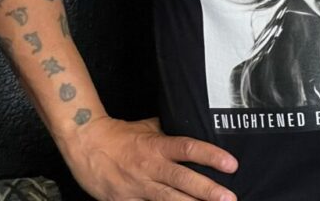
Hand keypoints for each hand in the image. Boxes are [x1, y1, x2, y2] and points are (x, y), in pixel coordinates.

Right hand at [60, 116, 237, 200]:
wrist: (87, 145)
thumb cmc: (121, 135)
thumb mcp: (148, 127)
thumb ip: (170, 132)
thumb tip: (193, 129)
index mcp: (158, 146)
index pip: (189, 149)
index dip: (211, 156)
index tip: (231, 164)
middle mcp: (151, 168)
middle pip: (183, 180)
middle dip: (208, 190)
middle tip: (230, 198)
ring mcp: (139, 188)